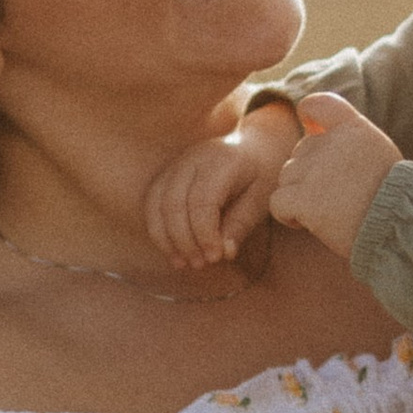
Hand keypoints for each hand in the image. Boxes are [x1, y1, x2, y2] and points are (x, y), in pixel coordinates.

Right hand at [144, 101, 301, 269]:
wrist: (253, 148)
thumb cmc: (261, 176)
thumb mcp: (261, 199)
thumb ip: (241, 225)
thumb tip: (223, 253)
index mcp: (222, 162)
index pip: (202, 201)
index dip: (205, 234)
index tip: (215, 257)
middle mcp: (193, 159)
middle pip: (173, 203)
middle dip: (184, 240)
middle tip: (200, 264)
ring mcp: (175, 164)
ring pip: (156, 204)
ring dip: (166, 239)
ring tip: (184, 263)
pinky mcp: (166, 174)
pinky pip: (151, 204)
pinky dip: (158, 231)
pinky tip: (173, 252)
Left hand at [267, 94, 402, 262]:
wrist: (400, 225)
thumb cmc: (394, 199)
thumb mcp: (380, 154)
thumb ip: (349, 142)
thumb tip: (312, 131)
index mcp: (353, 128)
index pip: (319, 104)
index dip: (308, 114)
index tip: (312, 129)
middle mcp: (330, 143)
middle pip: (299, 152)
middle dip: (308, 175)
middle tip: (335, 197)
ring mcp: (313, 169)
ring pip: (286, 177)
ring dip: (299, 196)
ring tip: (327, 213)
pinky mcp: (302, 198)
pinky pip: (277, 202)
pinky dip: (287, 215)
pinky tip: (310, 225)